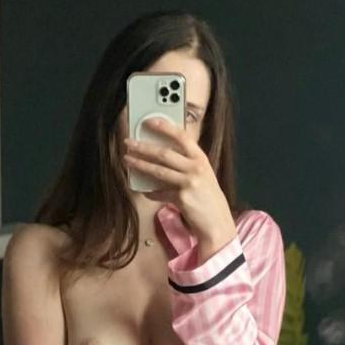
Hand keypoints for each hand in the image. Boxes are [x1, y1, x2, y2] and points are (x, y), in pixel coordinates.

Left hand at [122, 117, 236, 255]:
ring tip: (127, 160)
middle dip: (144, 147)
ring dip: (140, 164)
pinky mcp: (182, 199)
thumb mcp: (202, 176)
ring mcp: (189, 183)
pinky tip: (144, 191)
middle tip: (129, 142)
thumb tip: (162, 157)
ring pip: (159, 170)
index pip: (182, 136)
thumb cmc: (208, 199)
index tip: (150, 121)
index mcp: (201, 159)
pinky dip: (150, 193)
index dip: (165, 127)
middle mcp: (196, 168)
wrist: (217, 223)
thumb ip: (186, 165)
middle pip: (165, 153)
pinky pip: (160, 193)